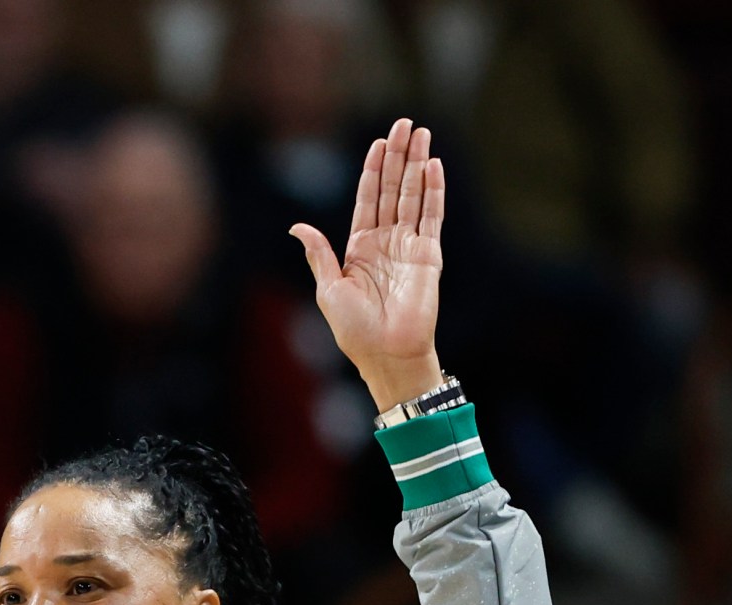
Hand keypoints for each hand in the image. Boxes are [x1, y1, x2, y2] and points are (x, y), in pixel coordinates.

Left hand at [290, 118, 446, 410]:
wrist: (385, 354)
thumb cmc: (354, 329)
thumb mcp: (329, 288)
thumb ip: (320, 254)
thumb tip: (297, 227)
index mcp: (358, 248)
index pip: (367, 199)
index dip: (372, 170)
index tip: (378, 142)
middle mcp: (385, 241)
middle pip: (392, 188)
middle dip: (398, 156)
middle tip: (404, 123)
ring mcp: (409, 245)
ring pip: (413, 195)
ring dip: (417, 164)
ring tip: (421, 134)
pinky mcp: (429, 254)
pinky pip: (432, 216)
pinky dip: (434, 190)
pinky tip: (434, 165)